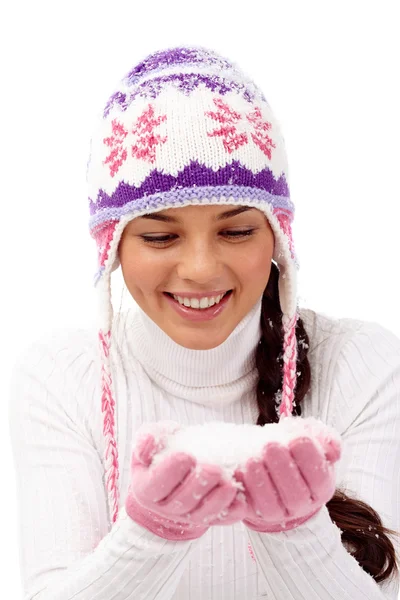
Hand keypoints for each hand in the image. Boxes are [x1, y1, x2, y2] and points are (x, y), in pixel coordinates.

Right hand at [125, 421, 246, 540]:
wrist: (178, 470)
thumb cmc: (164, 450)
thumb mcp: (152, 438)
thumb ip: (147, 438)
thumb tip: (147, 443)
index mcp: (148, 488)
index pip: (156, 484)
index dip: (170, 471)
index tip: (185, 455)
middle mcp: (167, 507)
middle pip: (182, 502)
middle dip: (199, 485)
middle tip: (213, 469)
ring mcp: (189, 516)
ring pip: (202, 514)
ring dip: (217, 501)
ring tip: (229, 484)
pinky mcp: (209, 518)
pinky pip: (221, 520)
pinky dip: (232, 512)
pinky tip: (241, 500)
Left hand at [235, 423, 341, 532]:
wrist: (274, 467)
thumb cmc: (297, 451)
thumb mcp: (314, 439)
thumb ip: (327, 439)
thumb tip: (332, 451)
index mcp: (321, 487)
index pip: (319, 477)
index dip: (309, 457)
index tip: (297, 438)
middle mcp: (302, 504)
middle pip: (295, 494)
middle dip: (282, 467)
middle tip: (270, 445)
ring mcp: (278, 512)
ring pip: (270, 504)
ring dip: (259, 479)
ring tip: (253, 458)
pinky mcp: (255, 512)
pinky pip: (248, 507)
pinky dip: (242, 490)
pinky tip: (239, 469)